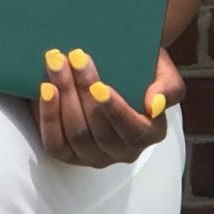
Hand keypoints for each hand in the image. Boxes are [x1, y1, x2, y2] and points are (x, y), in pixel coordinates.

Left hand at [35, 44, 182, 168]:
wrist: (115, 66)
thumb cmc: (141, 69)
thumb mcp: (163, 72)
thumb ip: (168, 88)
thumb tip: (155, 105)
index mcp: (149, 134)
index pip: (133, 131)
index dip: (116, 111)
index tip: (100, 87)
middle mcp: (122, 152)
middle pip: (99, 130)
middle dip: (83, 91)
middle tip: (75, 57)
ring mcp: (93, 156)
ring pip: (76, 134)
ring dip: (64, 96)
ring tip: (57, 64)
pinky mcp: (68, 153)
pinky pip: (55, 143)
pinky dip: (48, 116)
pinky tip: (46, 89)